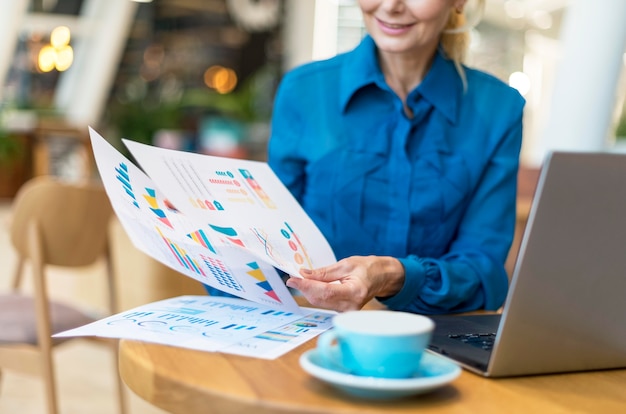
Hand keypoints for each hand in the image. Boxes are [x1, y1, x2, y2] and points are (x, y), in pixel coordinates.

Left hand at [286, 255, 404, 311]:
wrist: (381, 278)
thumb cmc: (368, 268)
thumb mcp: (346, 264)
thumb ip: (324, 272)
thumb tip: (304, 274)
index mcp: (355, 292)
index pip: (325, 291)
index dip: (306, 286)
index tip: (293, 279)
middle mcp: (351, 306)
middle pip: (319, 299)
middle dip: (304, 288)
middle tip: (293, 277)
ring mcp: (347, 311)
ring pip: (320, 302)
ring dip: (308, 291)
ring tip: (300, 279)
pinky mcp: (343, 311)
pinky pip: (324, 304)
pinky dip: (315, 294)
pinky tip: (310, 286)